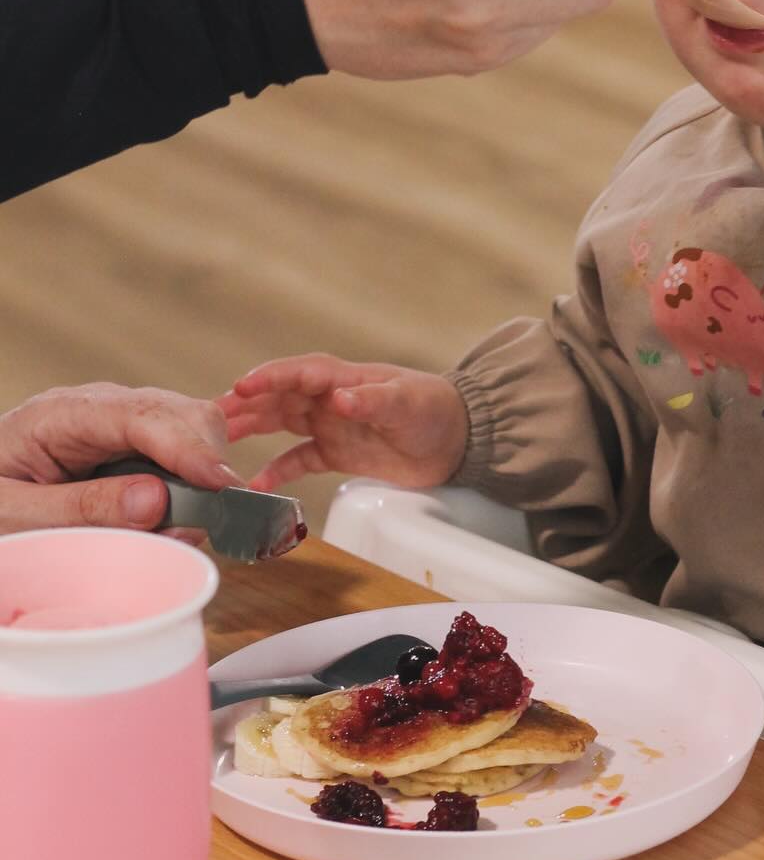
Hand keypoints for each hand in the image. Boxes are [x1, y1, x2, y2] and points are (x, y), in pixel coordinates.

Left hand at [0, 383, 241, 540]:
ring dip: (203, 477)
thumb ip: (80, 508)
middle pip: (184, 414)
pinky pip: (181, 450)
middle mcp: (102, 405)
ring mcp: (121, 420)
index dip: (189, 450)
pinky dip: (193, 483)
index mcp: (64, 414)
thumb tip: (157, 501)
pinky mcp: (133, 441)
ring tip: (180, 530)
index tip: (222, 487)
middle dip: (207, 464)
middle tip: (203, 527)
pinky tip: (176, 518)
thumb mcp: (16, 515)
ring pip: (193, 429)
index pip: (144, 417)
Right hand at [221, 355, 468, 493]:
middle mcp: (330, 398)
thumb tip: (340, 399)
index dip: (269, 378)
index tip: (240, 387)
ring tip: (217, 443)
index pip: (298, 372)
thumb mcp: (407, 403)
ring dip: (251, 430)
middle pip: (279, 397)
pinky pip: (297, 459)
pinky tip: (255, 487)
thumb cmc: (436, 410)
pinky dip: (276, 471)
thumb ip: (374, 401)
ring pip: (280, 423)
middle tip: (209, 417)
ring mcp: (330, 425)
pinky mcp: (336, 452)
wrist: (458, 441)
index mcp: (344, 378)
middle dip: (245, 404)